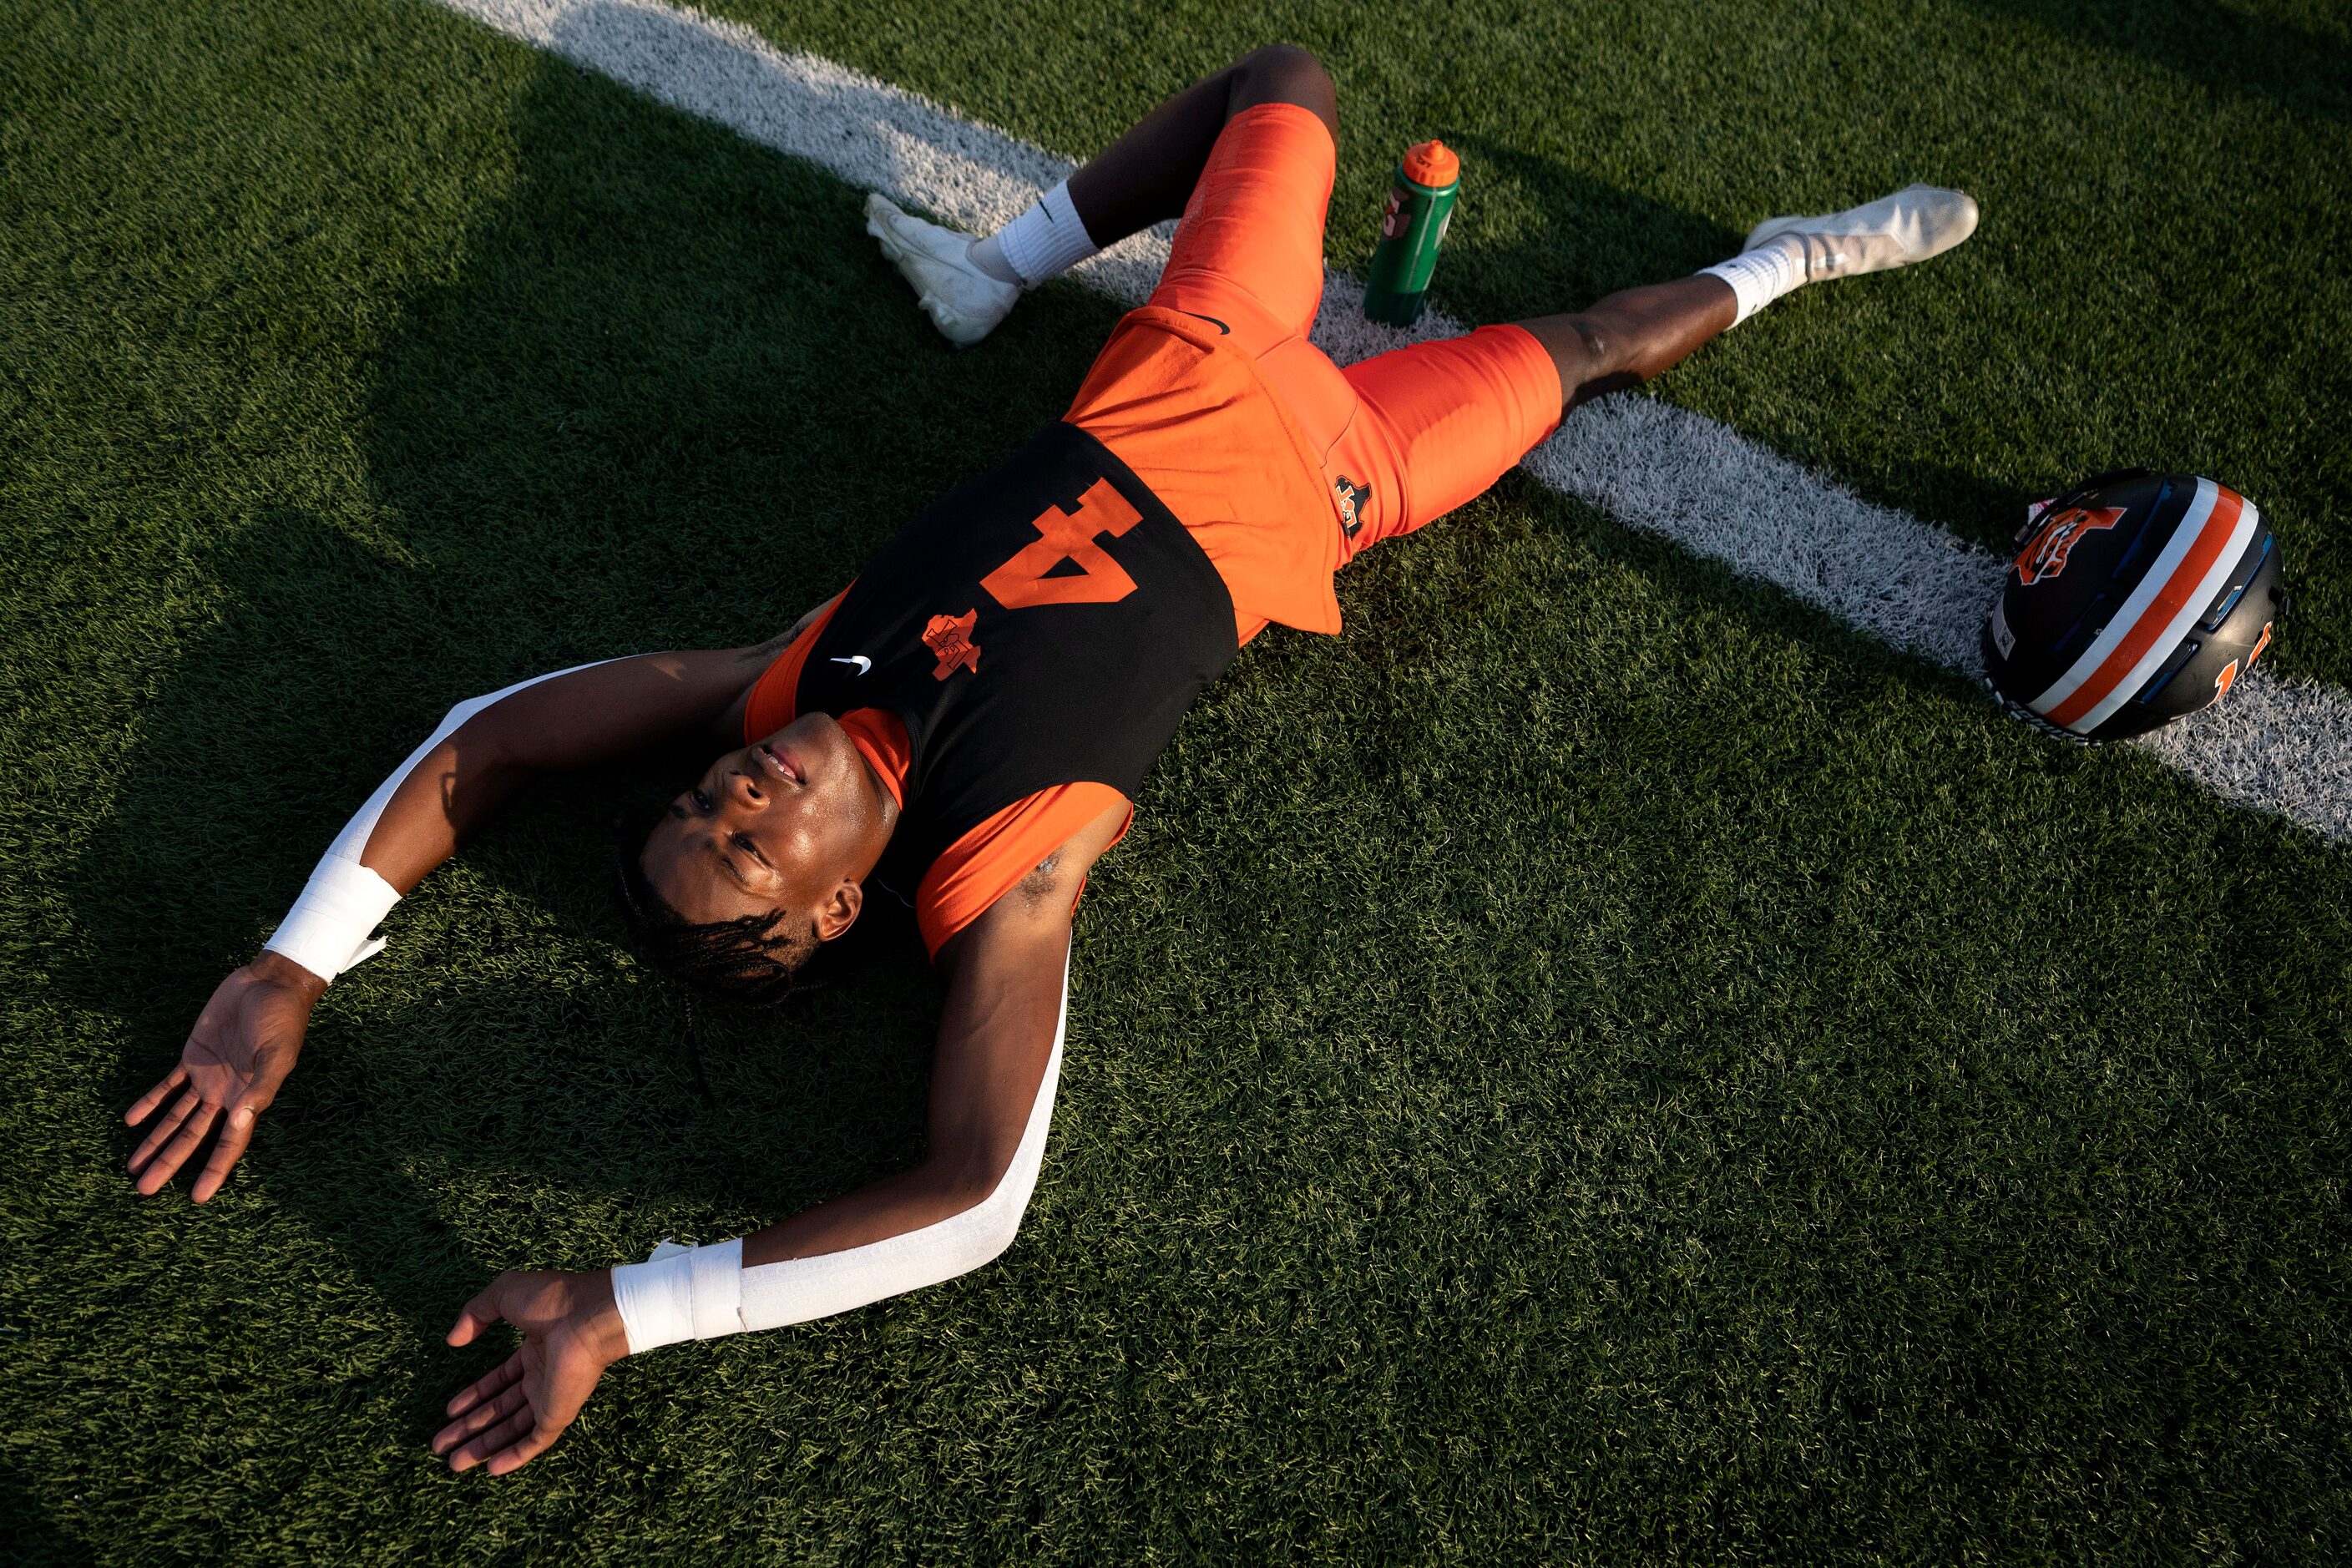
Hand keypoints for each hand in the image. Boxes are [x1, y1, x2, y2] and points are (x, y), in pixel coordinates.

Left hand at [125, 951, 324, 1200]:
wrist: (270, 983)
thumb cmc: (282, 1019)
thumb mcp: (278, 1054)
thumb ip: (261, 1087)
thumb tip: (240, 1121)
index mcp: (250, 1098)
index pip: (229, 1142)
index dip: (214, 1169)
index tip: (198, 1196)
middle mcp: (226, 1095)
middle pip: (193, 1136)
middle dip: (169, 1162)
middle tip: (144, 1189)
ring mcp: (208, 1078)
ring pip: (176, 1117)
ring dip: (155, 1141)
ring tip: (133, 1166)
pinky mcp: (193, 1057)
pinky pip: (167, 1086)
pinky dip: (150, 1102)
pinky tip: (132, 1119)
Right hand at [433, 1270, 631, 1475]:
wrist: (588, 1315)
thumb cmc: (552, 1300)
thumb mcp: (504, 1294)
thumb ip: (475, 1313)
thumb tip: (453, 1340)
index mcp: (534, 1350)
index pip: (499, 1380)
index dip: (474, 1396)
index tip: (450, 1411)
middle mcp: (542, 1376)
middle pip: (500, 1409)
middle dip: (470, 1427)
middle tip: (440, 1445)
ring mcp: (551, 1396)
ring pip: (512, 1429)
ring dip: (483, 1446)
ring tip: (452, 1462)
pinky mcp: (559, 1413)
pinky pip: (535, 1442)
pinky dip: (514, 1457)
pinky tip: (490, 1470)